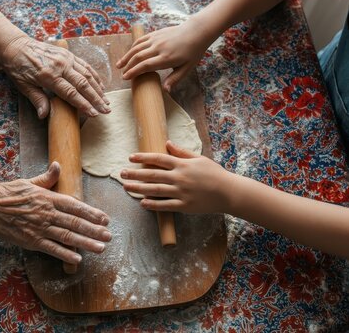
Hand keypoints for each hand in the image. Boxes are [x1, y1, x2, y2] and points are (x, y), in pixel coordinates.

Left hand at [0, 36, 109, 118]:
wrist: (15, 46)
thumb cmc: (18, 68)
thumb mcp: (23, 86)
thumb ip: (37, 99)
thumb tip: (44, 116)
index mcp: (49, 76)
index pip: (71, 94)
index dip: (84, 105)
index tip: (94, 114)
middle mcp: (60, 66)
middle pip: (83, 84)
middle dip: (96, 99)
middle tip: (107, 110)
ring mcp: (66, 58)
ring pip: (87, 74)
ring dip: (98, 89)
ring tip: (106, 101)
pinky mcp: (68, 54)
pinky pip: (84, 65)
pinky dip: (94, 76)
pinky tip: (100, 85)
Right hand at [0, 162, 111, 263]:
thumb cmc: (7, 194)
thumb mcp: (28, 182)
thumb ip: (46, 177)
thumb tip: (58, 165)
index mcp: (48, 198)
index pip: (75, 205)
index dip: (91, 212)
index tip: (105, 218)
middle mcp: (47, 213)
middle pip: (75, 223)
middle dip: (94, 230)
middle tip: (109, 236)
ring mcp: (39, 228)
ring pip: (67, 236)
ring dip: (85, 243)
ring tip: (100, 248)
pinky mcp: (31, 241)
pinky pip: (52, 248)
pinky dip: (65, 254)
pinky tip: (77, 259)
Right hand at [116, 17, 212, 90]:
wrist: (196, 31)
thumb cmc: (193, 51)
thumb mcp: (186, 68)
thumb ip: (174, 79)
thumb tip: (165, 91)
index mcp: (166, 58)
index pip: (145, 66)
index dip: (133, 72)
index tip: (125, 78)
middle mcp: (158, 48)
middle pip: (138, 57)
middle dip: (127, 66)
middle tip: (121, 74)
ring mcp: (156, 39)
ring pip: (136, 48)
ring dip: (126, 56)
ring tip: (119, 64)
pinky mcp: (155, 33)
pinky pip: (141, 40)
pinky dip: (133, 47)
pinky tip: (129, 53)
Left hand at [120, 141, 235, 213]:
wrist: (229, 192)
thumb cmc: (214, 174)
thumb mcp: (199, 158)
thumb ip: (182, 152)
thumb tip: (167, 143)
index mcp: (182, 164)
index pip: (159, 158)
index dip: (143, 157)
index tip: (131, 157)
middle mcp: (180, 177)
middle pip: (152, 174)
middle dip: (135, 174)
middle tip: (121, 173)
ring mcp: (182, 192)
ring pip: (155, 190)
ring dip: (139, 188)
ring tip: (126, 187)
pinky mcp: (185, 205)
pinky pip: (166, 205)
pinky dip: (153, 205)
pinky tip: (142, 203)